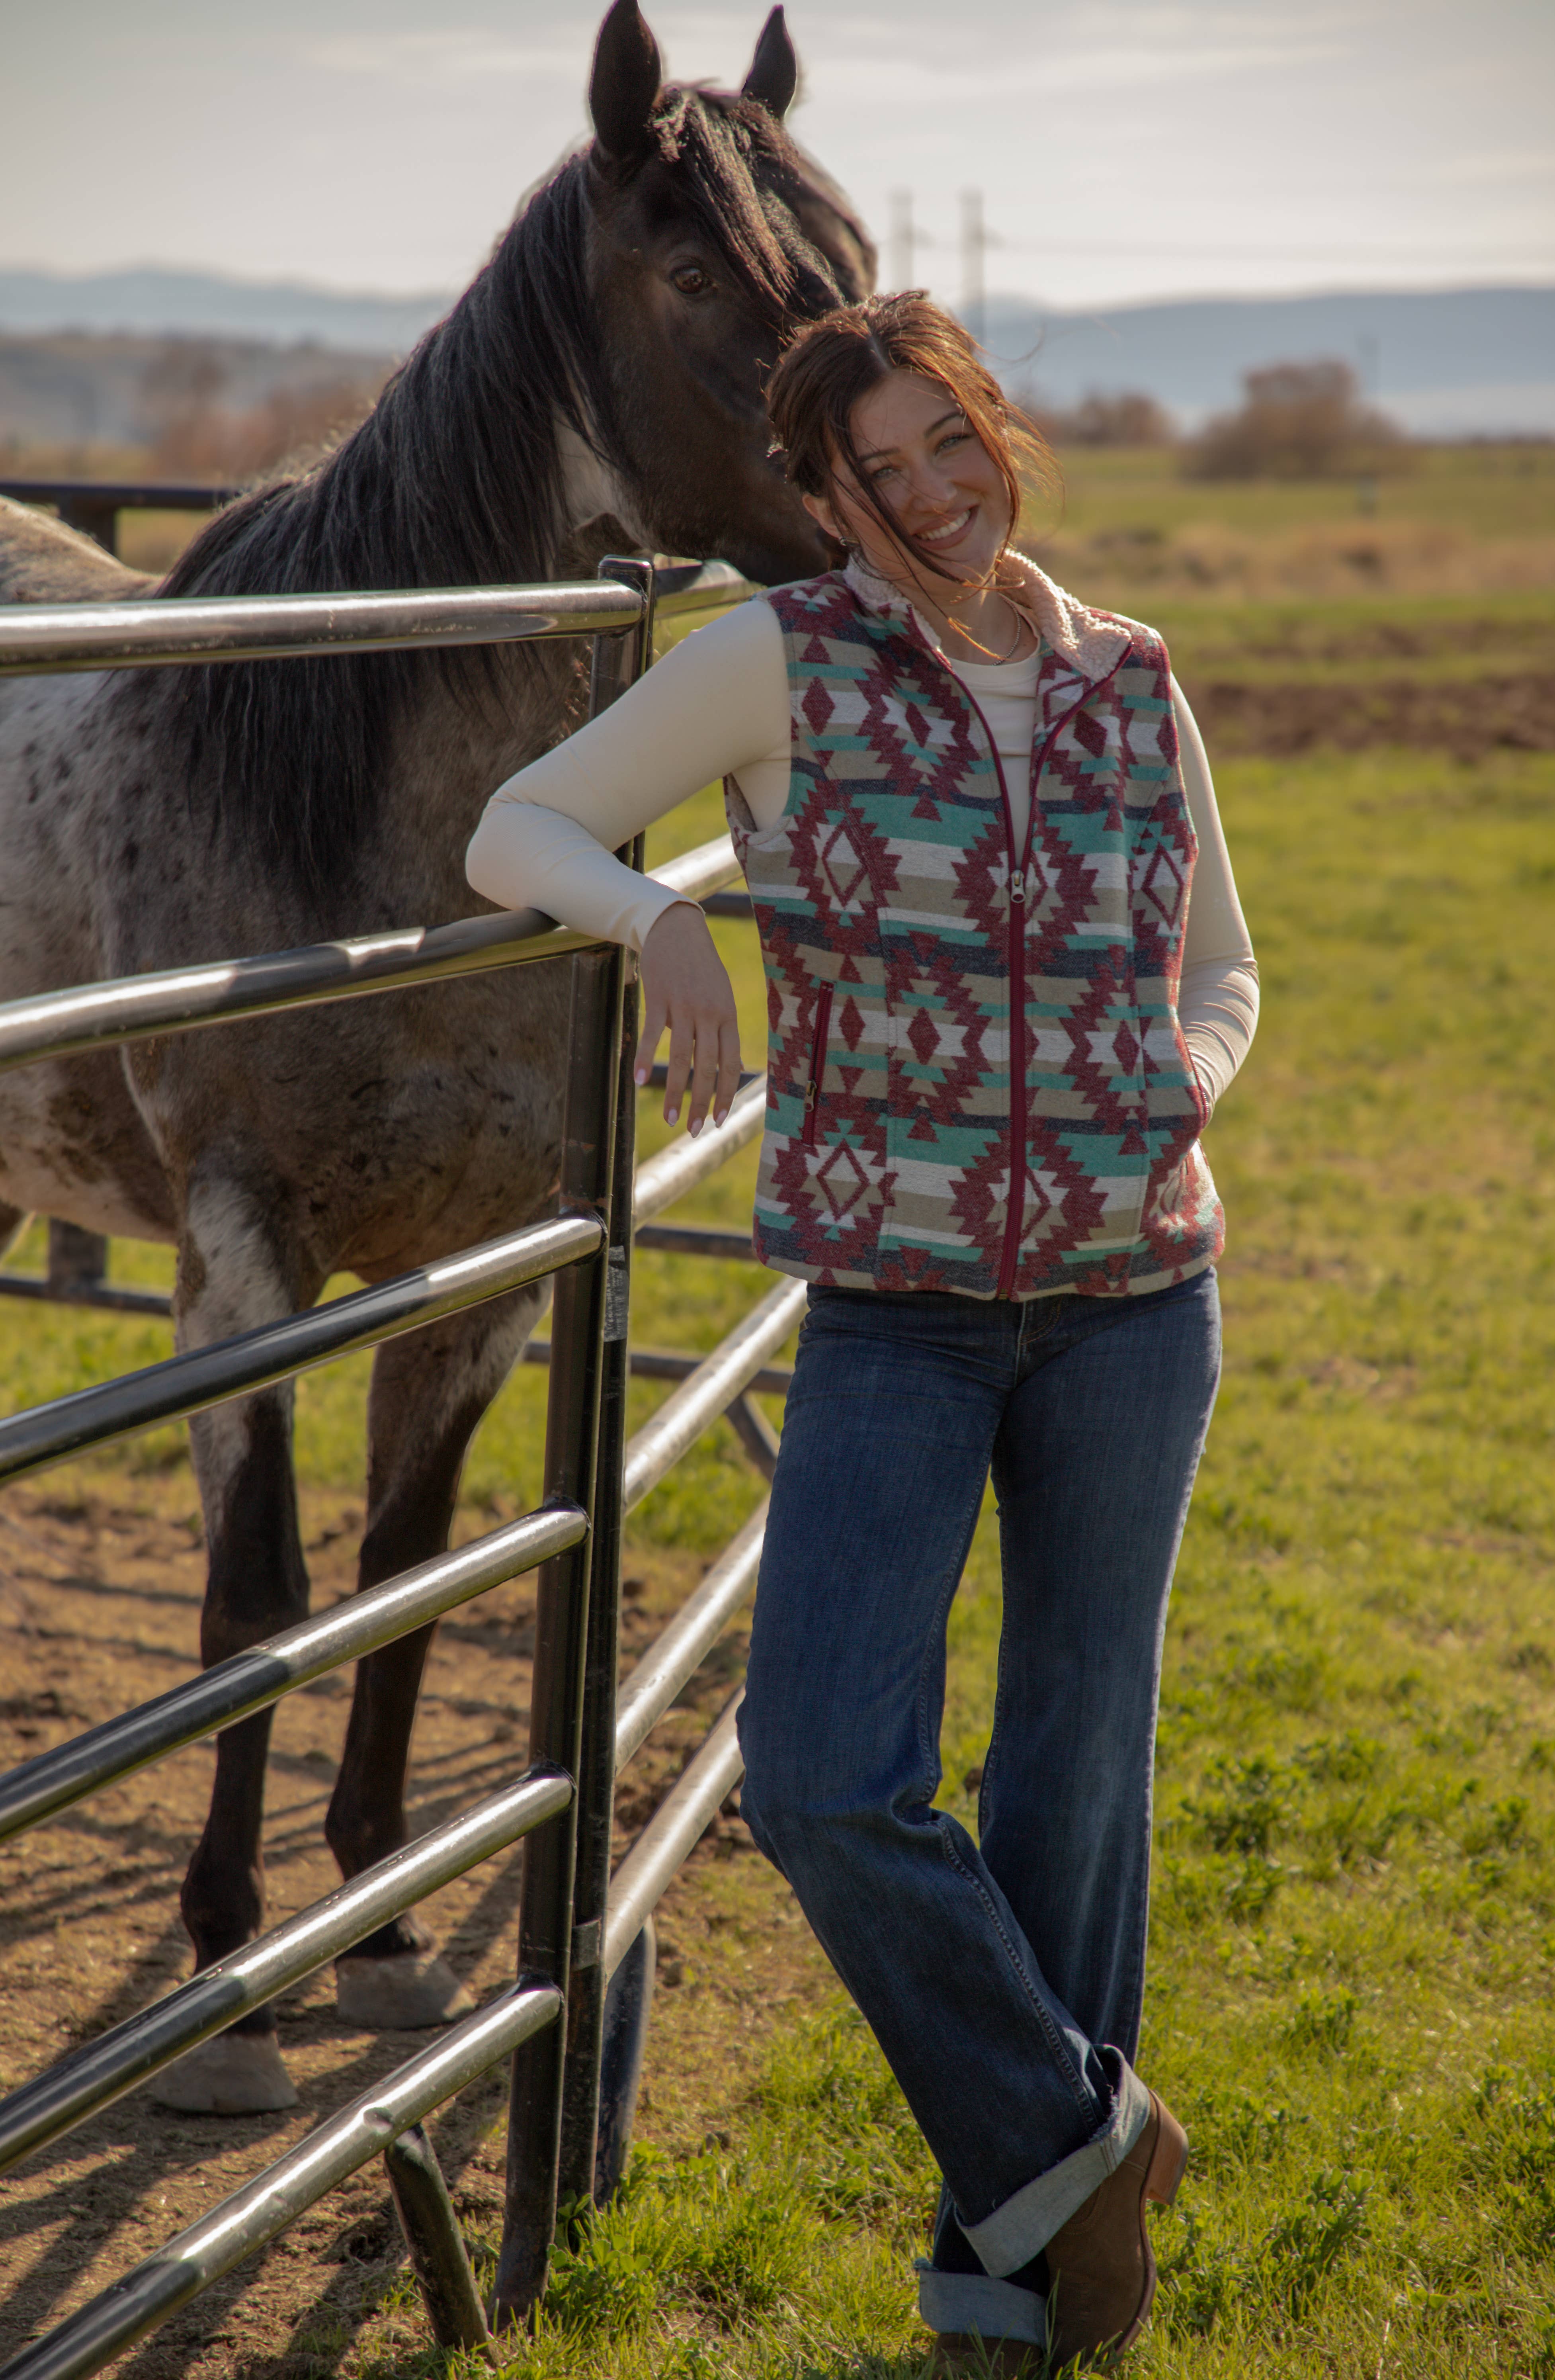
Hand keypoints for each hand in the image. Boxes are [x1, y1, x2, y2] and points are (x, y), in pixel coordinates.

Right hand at [636, 902, 741, 1135]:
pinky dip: (644, 1057)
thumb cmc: (700, 968)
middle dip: (699, 1103)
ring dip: (675, 1092)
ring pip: (680, 1057)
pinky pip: (652, 1033)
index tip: (717, 1121)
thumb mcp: (721, 996)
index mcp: (728, 1016)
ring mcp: (684, 1005)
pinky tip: (637, 1080)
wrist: (676, 929)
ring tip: (670, 1119)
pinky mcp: (659, 997)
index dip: (725, 1094)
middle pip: (706, 1067)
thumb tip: (726, 1065)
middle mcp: (710, 1013)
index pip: (730, 1064)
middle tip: (692, 1130)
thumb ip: (721, 1030)